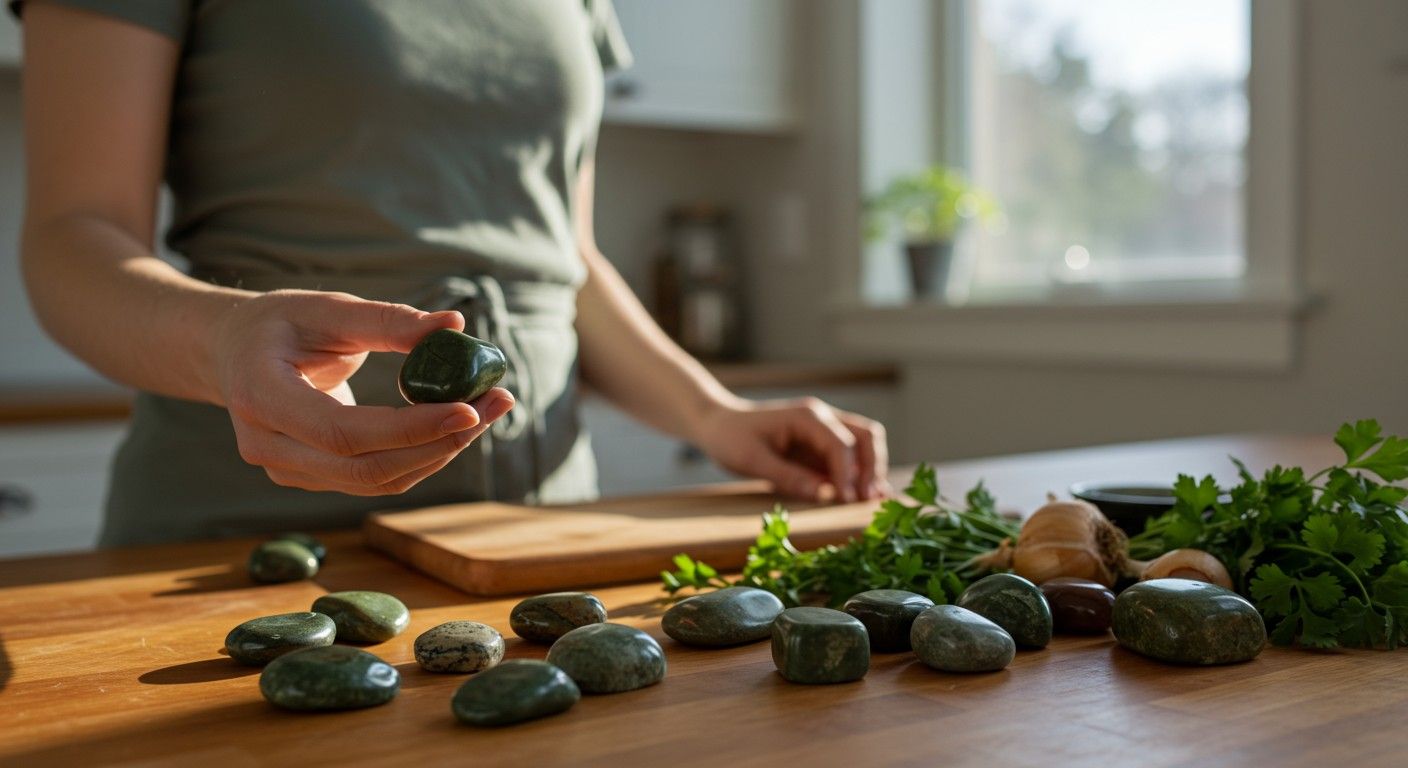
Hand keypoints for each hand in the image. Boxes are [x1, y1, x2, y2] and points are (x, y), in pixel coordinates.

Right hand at [211, 290, 514, 494]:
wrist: (233, 352)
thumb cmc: (280, 322)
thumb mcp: (327, 307)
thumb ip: (387, 319)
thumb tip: (455, 324)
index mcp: (261, 397)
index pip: (344, 433)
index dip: (410, 429)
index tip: (469, 408)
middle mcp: (266, 445)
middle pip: (365, 468)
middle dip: (439, 442)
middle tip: (495, 404)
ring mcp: (285, 470)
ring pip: (376, 481)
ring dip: (440, 451)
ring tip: (488, 409)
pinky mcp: (310, 477)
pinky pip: (374, 478)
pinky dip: (421, 456)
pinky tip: (456, 425)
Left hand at [692, 397, 889, 502]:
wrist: (717, 424)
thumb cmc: (730, 439)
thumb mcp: (752, 461)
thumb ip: (788, 477)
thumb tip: (824, 495)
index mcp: (807, 417)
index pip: (841, 444)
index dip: (848, 474)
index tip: (846, 501)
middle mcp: (822, 418)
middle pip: (866, 437)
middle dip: (871, 469)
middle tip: (866, 501)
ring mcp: (824, 430)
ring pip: (865, 443)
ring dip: (870, 471)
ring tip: (869, 501)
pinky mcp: (820, 445)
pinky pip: (850, 456)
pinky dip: (859, 474)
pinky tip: (861, 497)